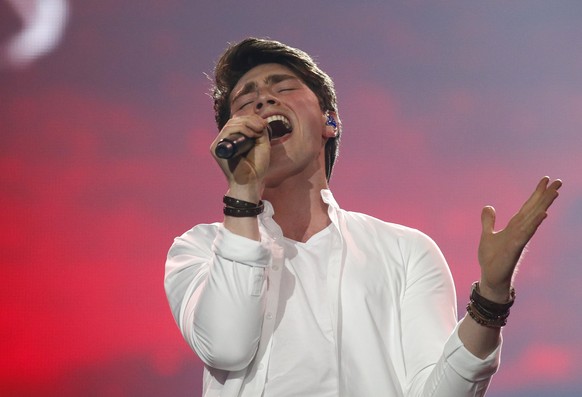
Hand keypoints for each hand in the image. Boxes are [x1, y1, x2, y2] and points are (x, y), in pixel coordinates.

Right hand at [210, 115, 270, 199]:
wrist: (251, 183)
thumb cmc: (256, 167)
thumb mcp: (261, 145)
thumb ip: (260, 132)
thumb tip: (260, 119)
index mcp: (233, 140)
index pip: (239, 122)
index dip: (251, 119)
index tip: (264, 124)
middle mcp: (224, 141)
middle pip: (235, 121)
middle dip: (250, 120)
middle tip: (263, 126)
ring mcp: (219, 144)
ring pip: (231, 124)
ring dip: (247, 123)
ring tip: (259, 130)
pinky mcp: (216, 149)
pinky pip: (227, 131)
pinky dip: (240, 129)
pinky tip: (251, 134)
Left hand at [478, 177, 561, 300]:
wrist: (491, 277)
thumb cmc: (492, 258)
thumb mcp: (487, 235)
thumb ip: (488, 221)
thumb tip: (488, 206)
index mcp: (515, 226)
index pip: (528, 207)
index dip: (536, 193)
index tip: (546, 179)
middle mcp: (520, 230)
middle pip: (535, 209)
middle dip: (546, 195)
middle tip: (559, 181)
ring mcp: (519, 238)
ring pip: (533, 218)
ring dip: (544, 205)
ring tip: (554, 192)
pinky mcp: (515, 248)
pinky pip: (526, 234)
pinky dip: (534, 223)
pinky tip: (543, 214)